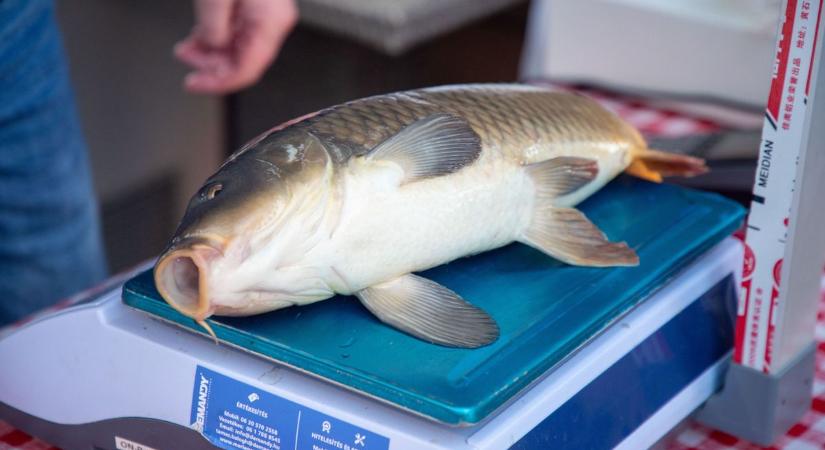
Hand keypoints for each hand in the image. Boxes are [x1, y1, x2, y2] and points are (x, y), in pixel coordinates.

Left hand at [175, 0, 296, 93]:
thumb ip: (213, 28)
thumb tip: (212, 50)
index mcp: (271, 22)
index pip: (248, 70)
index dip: (219, 83)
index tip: (196, 85)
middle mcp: (273, 21)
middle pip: (244, 61)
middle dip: (211, 65)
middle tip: (186, 59)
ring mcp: (267, 14)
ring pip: (239, 49)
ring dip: (210, 52)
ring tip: (187, 48)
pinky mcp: (257, 7)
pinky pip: (238, 33)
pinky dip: (216, 37)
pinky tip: (198, 38)